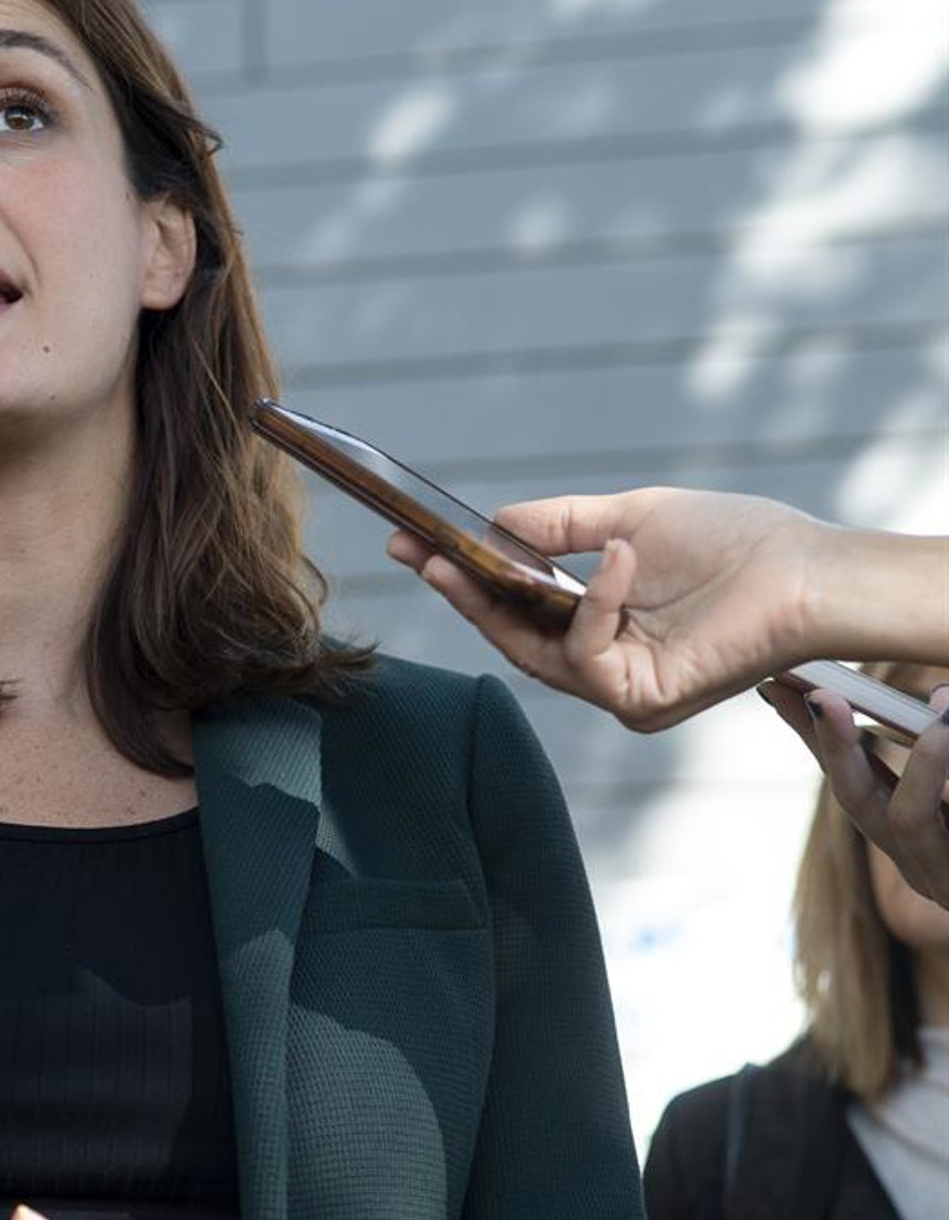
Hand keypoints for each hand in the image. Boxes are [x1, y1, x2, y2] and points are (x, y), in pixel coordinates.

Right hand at [388, 487, 824, 730]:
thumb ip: (562, 526)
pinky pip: (590, 653)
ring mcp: (622, 690)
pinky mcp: (643, 700)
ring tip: (469, 551)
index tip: (415, 545)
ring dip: (504, 598)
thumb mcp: (632, 519)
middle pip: (512, 638)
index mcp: (602, 625)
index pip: (517, 609)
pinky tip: (621, 558)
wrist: (804, 572)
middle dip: (461, 594)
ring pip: (537, 653)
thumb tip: (494, 524)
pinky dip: (598, 602)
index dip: (465, 580)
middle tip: (416, 553)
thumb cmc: (736, 544)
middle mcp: (607, 667)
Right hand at [764, 680, 948, 912]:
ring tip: (942, 712)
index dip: (810, 737)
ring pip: (909, 818)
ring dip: (922, 758)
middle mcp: (919, 862)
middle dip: (836, 746)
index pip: (847, 779)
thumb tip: (941, 698)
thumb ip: (943, 754)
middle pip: (858, 804)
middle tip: (824, 695)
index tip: (776, 686)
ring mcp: (943, 878)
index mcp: (911, 836)